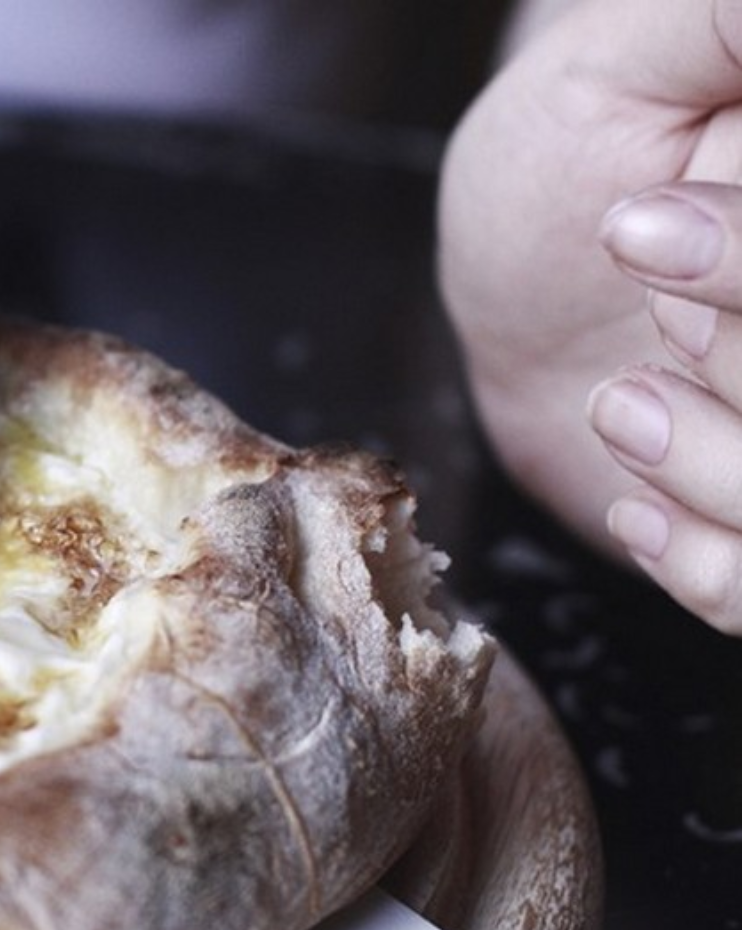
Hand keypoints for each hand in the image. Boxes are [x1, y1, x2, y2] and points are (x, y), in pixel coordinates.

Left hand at [440, 0, 741, 630]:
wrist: (517, 283)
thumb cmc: (569, 153)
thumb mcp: (633, 58)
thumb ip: (722, 26)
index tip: (641, 225)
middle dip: (738, 361)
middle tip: (650, 307)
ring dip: (724, 472)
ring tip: (623, 405)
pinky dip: (710, 567)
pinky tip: (638, 505)